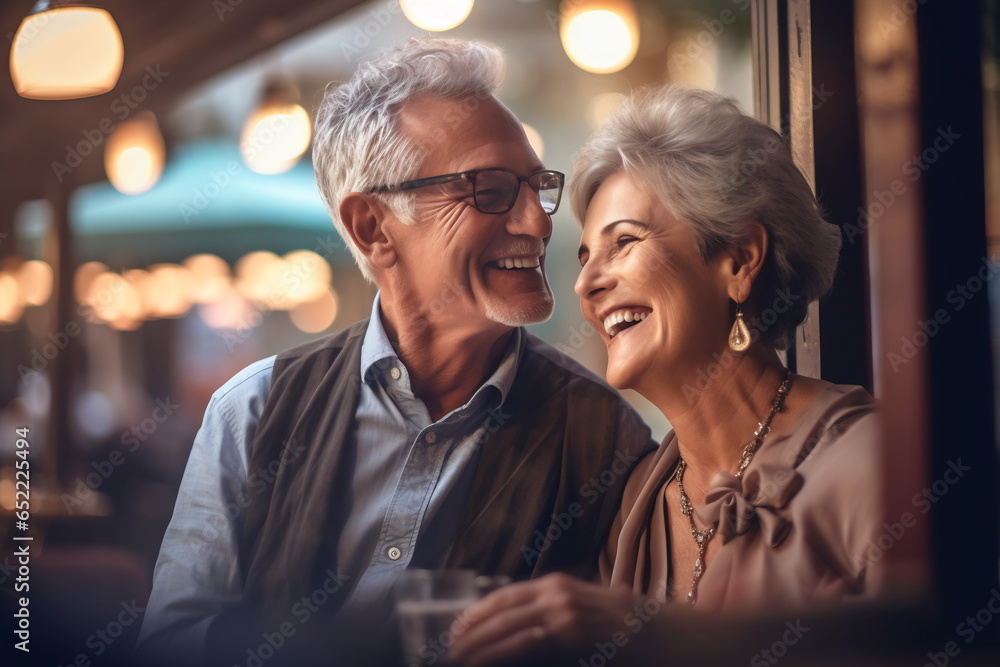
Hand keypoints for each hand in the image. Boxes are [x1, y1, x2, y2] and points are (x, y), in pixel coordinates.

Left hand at [449, 573, 640, 666]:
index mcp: (558, 585)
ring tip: (459, 658)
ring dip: (480, 644)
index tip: (458, 626)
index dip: (479, 611)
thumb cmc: (628, 625)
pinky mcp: (573, 635)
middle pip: (502, 611)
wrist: (664, 633)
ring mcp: (565, 613)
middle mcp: (557, 593)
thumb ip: (558, 612)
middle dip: (472, 630)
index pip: (507, 595)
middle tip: (449, 647)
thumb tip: (527, 628)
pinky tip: (485, 661)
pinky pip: (528, 644)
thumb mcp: (587, 608)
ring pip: (510, 627)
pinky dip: (502, 653)